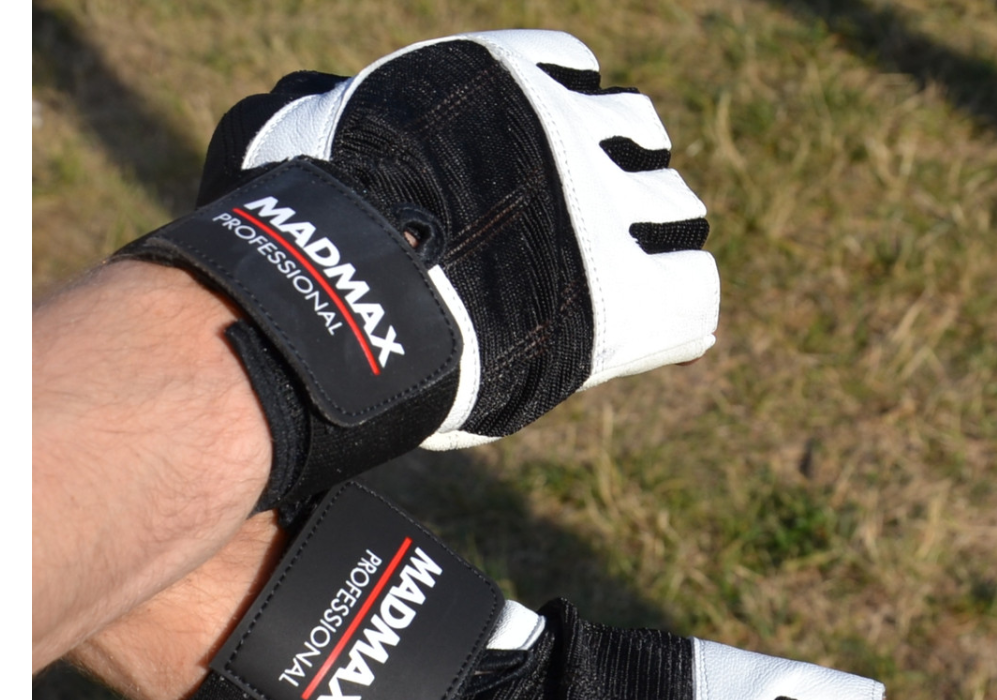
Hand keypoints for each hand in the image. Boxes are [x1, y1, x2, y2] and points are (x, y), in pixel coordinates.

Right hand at [117, 30, 718, 510]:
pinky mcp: (631, 294)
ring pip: (680, 211)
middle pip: (642, 135)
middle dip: (620, 178)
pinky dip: (673, 312)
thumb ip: (350, 111)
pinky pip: (693, 295)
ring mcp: (609, 211)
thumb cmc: (313, 226)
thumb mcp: (311, 126)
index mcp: (507, 76)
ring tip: (619, 282)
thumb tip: (303, 101)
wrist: (342, 300)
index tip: (543, 169)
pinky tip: (641, 328)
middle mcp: (574, 128)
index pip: (577, 74)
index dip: (568, 123)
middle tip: (589, 230)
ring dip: (656, 241)